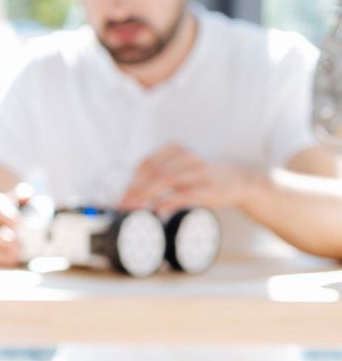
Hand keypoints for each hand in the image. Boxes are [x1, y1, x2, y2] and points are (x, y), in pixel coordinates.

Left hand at [119, 143, 260, 212]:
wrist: (238, 180)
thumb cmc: (202, 176)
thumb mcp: (179, 169)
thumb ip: (158, 176)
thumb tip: (131, 194)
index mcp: (176, 149)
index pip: (146, 164)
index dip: (131, 181)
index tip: (121, 197)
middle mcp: (186, 156)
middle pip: (152, 172)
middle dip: (135, 190)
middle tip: (123, 206)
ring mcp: (197, 170)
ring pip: (165, 180)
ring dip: (146, 196)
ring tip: (135, 209)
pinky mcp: (207, 187)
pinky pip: (182, 194)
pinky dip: (166, 203)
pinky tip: (157, 211)